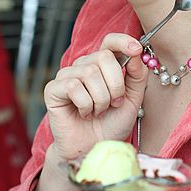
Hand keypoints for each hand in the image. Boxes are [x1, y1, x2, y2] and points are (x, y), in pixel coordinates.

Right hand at [44, 33, 147, 161]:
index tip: (136, 50)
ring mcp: (67, 76)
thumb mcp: (133, 99)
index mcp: (103, 65)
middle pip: (104, 57)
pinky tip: (84, 113)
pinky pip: (74, 87)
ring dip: (101, 98)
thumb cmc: (112, 124)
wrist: (95, 149)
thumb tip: (136, 54)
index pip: (110, 41)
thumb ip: (137, 75)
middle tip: (114, 102)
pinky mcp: (53, 89)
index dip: (123, 41)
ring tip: (98, 111)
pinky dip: (85, 105)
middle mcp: (84, 66)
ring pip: (90, 73)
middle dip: (115, 84)